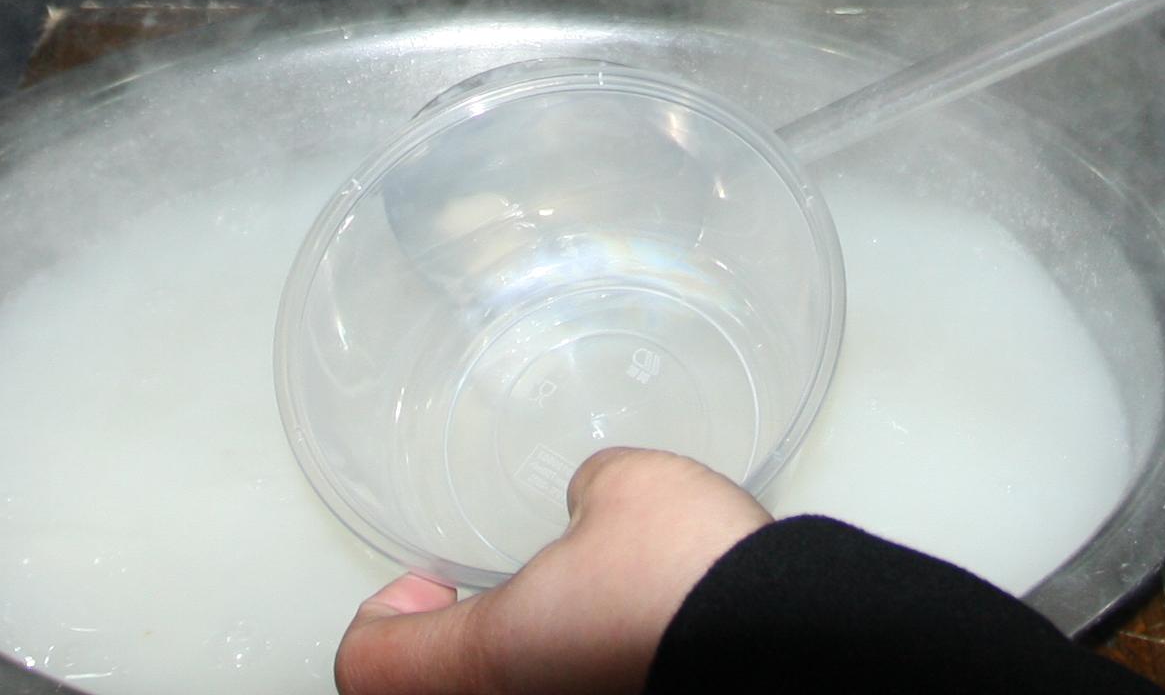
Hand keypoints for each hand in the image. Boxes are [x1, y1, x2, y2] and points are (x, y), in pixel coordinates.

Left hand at [333, 449, 768, 694]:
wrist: (799, 646)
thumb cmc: (696, 582)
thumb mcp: (622, 488)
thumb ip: (583, 495)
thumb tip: (591, 507)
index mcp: (484, 664)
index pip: (365, 666)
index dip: (383, 616)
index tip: (428, 583)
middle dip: (449, 650)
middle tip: (481, 607)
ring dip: (517, 667)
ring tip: (561, 621)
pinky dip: (571, 677)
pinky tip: (618, 643)